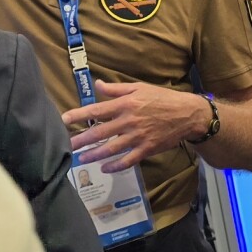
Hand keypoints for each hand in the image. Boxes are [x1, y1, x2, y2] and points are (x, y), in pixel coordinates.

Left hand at [61, 80, 207, 172]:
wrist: (187, 114)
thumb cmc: (162, 98)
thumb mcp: (139, 87)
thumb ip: (116, 88)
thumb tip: (97, 84)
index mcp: (125, 104)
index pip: (97, 110)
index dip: (79, 115)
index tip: (64, 119)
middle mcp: (129, 121)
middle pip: (100, 132)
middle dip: (81, 140)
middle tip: (67, 145)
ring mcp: (138, 137)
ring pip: (111, 148)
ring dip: (94, 154)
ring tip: (82, 158)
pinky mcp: (147, 149)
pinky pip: (128, 160)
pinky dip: (115, 166)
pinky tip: (104, 168)